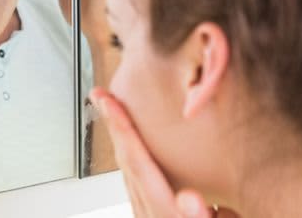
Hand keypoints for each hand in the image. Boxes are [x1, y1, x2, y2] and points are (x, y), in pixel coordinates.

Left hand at [89, 88, 238, 217]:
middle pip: (126, 162)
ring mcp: (149, 215)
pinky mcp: (153, 217)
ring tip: (115, 113)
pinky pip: (139, 183)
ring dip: (121, 141)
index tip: (108, 101)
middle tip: (101, 96)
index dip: (123, 128)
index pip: (139, 162)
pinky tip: (138, 152)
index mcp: (164, 211)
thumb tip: (190, 199)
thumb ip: (200, 217)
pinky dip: (133, 161)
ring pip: (129, 172)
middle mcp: (150, 212)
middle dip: (114, 126)